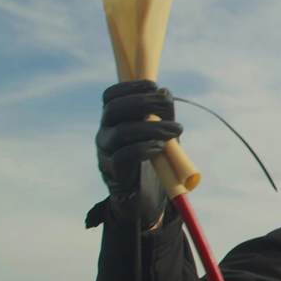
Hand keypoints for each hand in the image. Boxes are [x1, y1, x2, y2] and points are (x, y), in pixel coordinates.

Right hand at [96, 80, 182, 226]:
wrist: (142, 194)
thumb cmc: (151, 156)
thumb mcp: (159, 131)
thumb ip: (161, 113)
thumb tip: (165, 93)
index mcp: (113, 119)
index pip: (110, 96)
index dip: (131, 87)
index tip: (155, 86)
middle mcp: (104, 132)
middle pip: (113, 110)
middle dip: (142, 103)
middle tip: (167, 104)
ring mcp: (105, 152)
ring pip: (120, 132)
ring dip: (151, 128)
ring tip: (175, 130)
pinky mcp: (113, 172)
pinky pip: (124, 156)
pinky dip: (144, 148)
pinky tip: (160, 147)